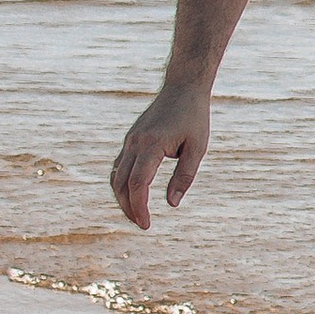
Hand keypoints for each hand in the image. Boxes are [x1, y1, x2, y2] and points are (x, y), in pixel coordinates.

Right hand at [110, 80, 211, 226]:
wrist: (182, 87)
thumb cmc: (194, 117)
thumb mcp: (198, 148)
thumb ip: (184, 177)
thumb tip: (171, 204)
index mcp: (151, 144)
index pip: (138, 184)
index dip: (139, 208)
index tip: (147, 225)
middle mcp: (135, 143)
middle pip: (121, 183)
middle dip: (128, 208)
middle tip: (142, 225)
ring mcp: (130, 140)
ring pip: (116, 176)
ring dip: (123, 198)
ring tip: (137, 215)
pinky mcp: (130, 139)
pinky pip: (119, 166)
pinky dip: (122, 184)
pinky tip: (133, 195)